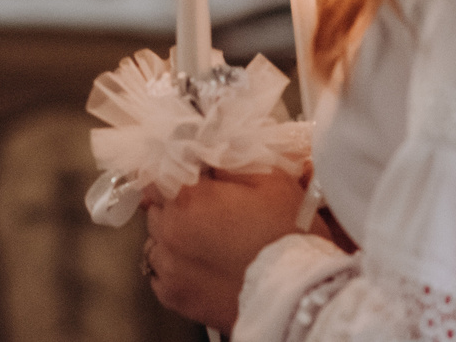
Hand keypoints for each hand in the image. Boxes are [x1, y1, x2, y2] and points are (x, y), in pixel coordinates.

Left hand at [142, 166, 313, 334]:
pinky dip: (175, 269)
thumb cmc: (289, 237)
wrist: (299, 300)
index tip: (195, 182)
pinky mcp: (175, 298)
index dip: (176, 176)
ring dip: (174, 238)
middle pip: (157, 209)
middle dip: (176, 207)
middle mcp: (168, 232)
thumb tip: (208, 156)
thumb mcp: (270, 180)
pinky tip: (201, 267)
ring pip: (156, 242)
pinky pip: (159, 275)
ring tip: (207, 243)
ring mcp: (168, 269)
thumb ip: (231, 161)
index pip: (157, 176)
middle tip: (209, 212)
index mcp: (187, 198)